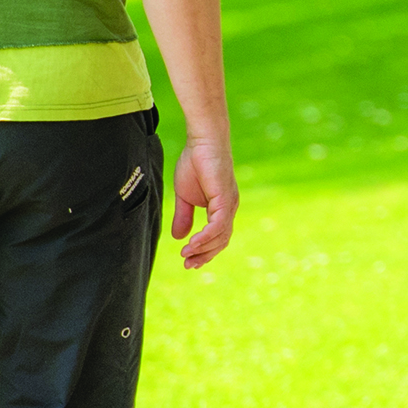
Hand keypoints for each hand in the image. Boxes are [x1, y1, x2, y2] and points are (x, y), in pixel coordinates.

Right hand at [169, 137, 238, 267]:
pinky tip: (192, 244)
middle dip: (204, 256)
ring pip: (220, 237)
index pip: (217, 237)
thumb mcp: (184, 196)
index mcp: (221, 209)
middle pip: (221, 241)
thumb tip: (178, 237)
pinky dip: (206, 237)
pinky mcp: (225, 199)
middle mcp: (229, 209)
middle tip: (188, 265)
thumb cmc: (195, 163)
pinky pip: (218, 226)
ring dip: (203, 249)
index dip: (203, 251)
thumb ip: (183, 216)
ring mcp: (229, 204)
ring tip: (186, 256)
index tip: (188, 262)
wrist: (202, 141)